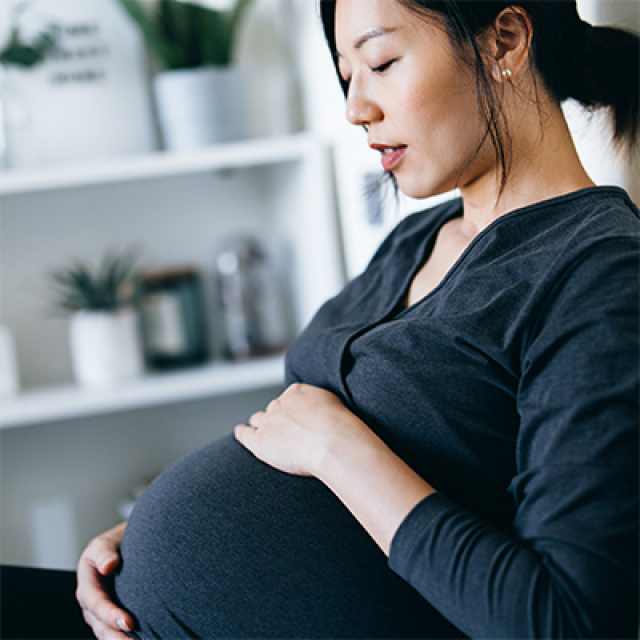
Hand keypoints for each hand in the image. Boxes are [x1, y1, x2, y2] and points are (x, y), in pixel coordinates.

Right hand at [76, 521, 134, 638]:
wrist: (120, 548)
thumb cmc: (112, 546)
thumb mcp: (104, 544)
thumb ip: (104, 553)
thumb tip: (108, 566)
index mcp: (86, 585)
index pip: (97, 604)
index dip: (111, 615)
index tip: (129, 623)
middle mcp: (90, 604)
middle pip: (101, 626)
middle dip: (117, 637)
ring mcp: (99, 614)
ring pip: (107, 633)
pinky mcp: (110, 618)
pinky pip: (116, 632)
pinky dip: (125, 638)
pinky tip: (143, 639)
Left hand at [235, 383, 366, 477]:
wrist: (333, 442)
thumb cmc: (341, 427)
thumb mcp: (335, 405)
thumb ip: (321, 404)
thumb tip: (321, 410)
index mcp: (297, 392)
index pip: (289, 399)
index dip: (292, 410)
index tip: (297, 418)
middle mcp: (280, 403)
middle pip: (274, 409)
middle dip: (278, 418)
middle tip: (287, 430)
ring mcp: (268, 422)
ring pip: (259, 419)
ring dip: (261, 425)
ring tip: (262, 431)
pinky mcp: (260, 441)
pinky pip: (245, 434)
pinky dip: (242, 433)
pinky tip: (241, 433)